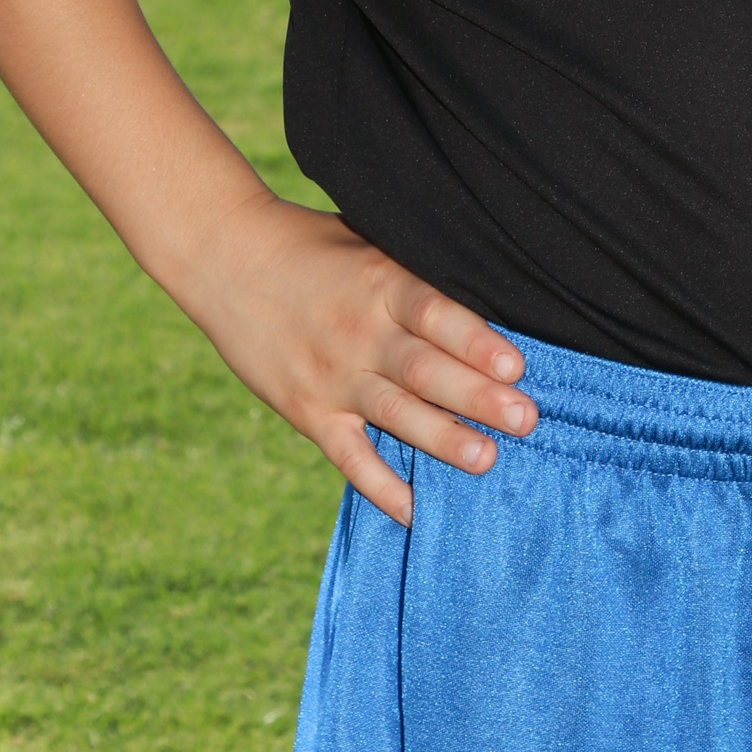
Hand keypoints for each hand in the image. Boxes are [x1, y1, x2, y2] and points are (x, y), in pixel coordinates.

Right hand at [193, 186, 537, 524]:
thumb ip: (415, 278)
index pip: (434, 315)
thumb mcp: (369, 242)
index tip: (516, 366)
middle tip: (525, 419)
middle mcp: (357, 332)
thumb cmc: (312, 245)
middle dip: (477, 397)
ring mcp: (330, 375)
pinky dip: (380, 485)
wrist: (226, 257)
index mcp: (379, 283)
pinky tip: (414, 509)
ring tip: (486, 459)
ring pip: (394, 413)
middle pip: (423, 370)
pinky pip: (348, 455)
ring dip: (442, 439)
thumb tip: (486, 299)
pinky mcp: (306, 409)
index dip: (475, 342)